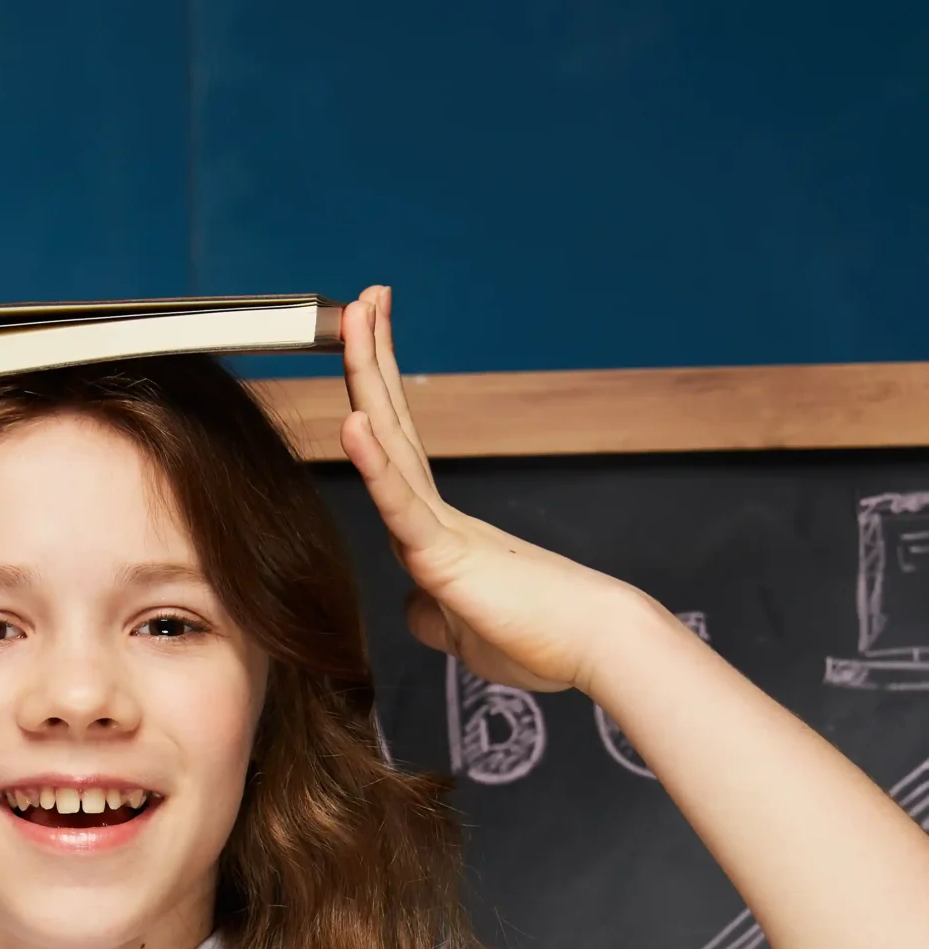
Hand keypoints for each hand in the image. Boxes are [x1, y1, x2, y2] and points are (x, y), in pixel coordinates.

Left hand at [340, 286, 630, 693]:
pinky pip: (402, 506)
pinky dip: (374, 464)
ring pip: (392, 445)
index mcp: (442, 532)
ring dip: (370, 377)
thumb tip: (414, 606)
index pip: (396, 454)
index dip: (376, 397)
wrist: (597, 650)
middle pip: (393, 426)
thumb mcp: (465, 631)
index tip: (367, 345)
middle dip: (373, 359)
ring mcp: (444, 530)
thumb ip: (435, 614)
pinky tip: (351, 419)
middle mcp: (441, 517)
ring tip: (359, 313)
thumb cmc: (544, 641)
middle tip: (364, 298)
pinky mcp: (448, 558)